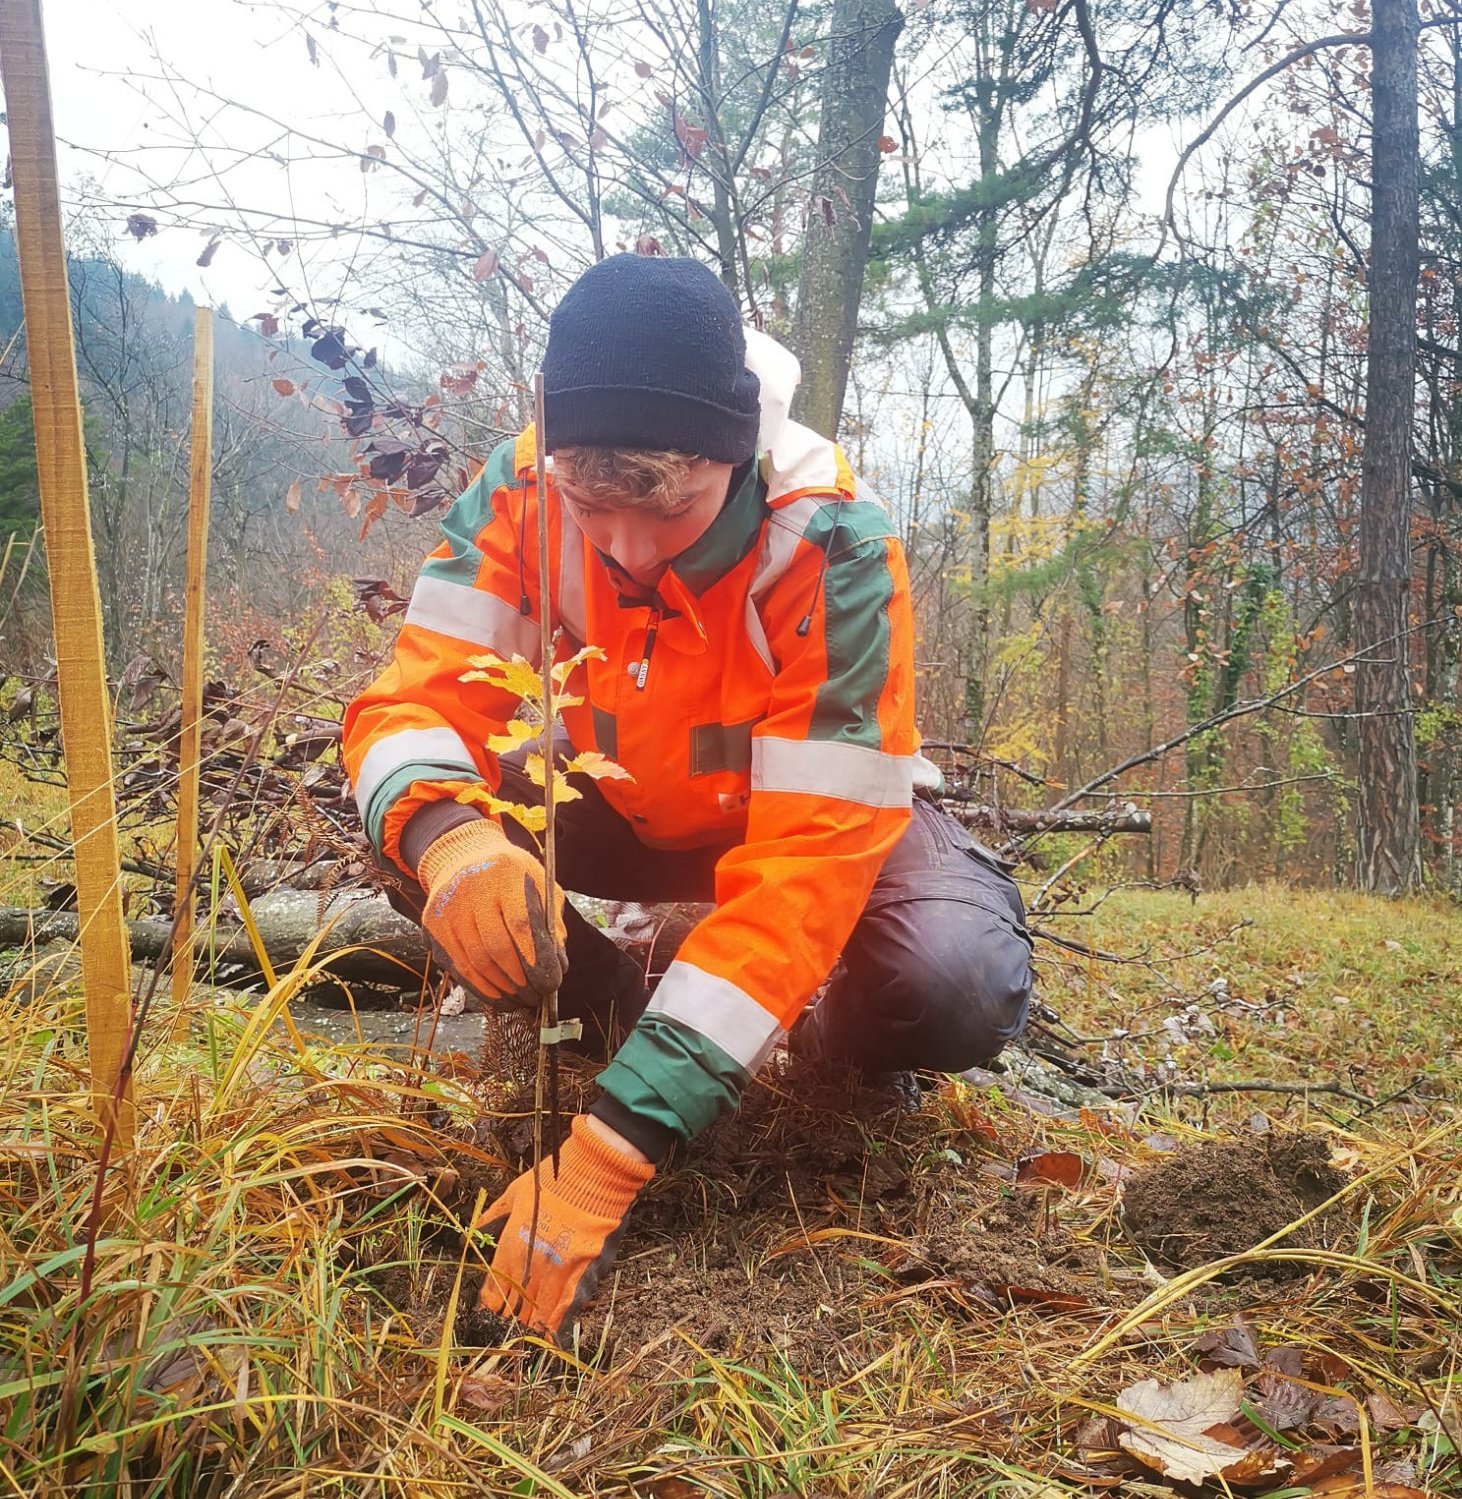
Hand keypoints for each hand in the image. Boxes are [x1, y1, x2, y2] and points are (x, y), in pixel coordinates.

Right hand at [417, 818, 565, 1004]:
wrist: (464, 857)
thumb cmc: (512, 877)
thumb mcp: (541, 886)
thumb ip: (552, 923)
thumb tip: (559, 965)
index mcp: (505, 873)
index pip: (521, 924)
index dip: (537, 959)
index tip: (552, 982)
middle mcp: (470, 889)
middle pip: (496, 948)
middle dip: (521, 980)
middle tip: (538, 995)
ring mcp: (447, 908)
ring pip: (475, 963)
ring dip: (502, 989)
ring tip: (521, 999)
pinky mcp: (432, 926)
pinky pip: (457, 967)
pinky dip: (480, 988)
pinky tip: (499, 996)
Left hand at [477, 1115, 653, 1338]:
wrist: (590, 1175)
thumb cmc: (551, 1181)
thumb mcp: (513, 1194)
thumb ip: (493, 1217)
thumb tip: (471, 1234)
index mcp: (510, 1248)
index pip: (494, 1290)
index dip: (493, 1304)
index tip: (494, 1310)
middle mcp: (530, 1266)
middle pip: (516, 1306)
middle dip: (513, 1317)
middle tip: (513, 1325)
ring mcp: (557, 1272)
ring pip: (539, 1312)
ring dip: (533, 1325)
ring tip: (531, 1336)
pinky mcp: (583, 1273)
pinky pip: (567, 1307)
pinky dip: (559, 1323)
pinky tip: (554, 1335)